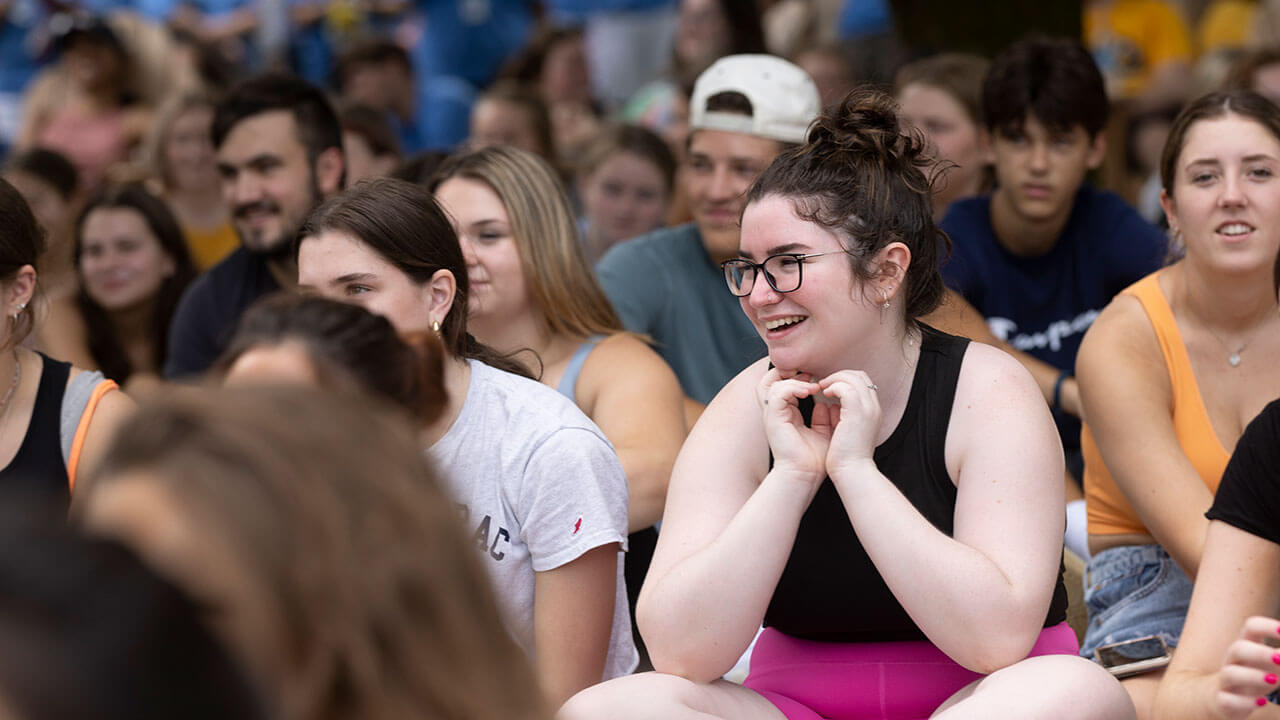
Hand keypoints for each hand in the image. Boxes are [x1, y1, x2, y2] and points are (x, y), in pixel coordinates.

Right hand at [757, 368, 830, 483]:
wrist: (806, 476)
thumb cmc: (814, 460)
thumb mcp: (823, 433)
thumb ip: (823, 418)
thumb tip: (825, 404)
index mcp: (785, 415)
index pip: (782, 386)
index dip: (798, 378)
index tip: (818, 379)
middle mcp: (775, 413)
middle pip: (769, 380)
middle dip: (788, 373)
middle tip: (810, 374)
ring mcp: (772, 415)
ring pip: (771, 383)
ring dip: (793, 380)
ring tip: (812, 385)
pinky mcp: (772, 418)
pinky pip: (777, 393)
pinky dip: (793, 388)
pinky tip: (809, 392)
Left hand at [817, 370, 881, 480]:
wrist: (853, 472)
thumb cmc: (846, 458)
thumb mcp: (846, 432)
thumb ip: (842, 417)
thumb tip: (830, 406)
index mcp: (873, 412)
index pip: (863, 383)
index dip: (846, 380)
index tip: (830, 388)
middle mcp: (874, 407)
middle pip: (860, 376)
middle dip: (840, 375)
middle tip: (824, 384)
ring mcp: (868, 409)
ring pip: (853, 378)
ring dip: (835, 379)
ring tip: (822, 388)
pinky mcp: (857, 413)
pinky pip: (846, 388)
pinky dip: (834, 387)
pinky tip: (825, 395)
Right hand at [1214, 616, 1279, 718]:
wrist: (1223, 699)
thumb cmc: (1256, 675)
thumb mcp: (1271, 664)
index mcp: (1247, 646)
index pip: (1251, 627)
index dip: (1267, 627)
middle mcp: (1233, 660)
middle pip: (1237, 648)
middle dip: (1260, 653)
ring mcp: (1225, 681)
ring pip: (1229, 673)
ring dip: (1253, 677)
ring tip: (1275, 681)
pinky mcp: (1222, 701)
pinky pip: (1227, 700)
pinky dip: (1245, 702)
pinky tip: (1261, 702)